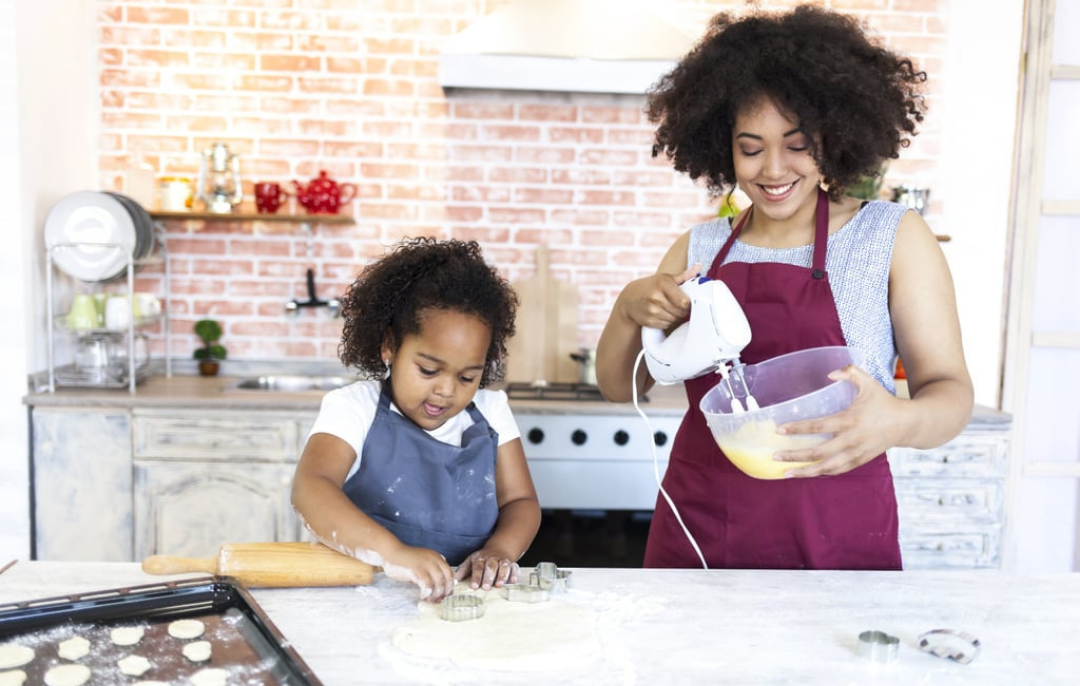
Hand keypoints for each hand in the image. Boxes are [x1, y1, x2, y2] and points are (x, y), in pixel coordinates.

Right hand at [381, 544, 454, 601]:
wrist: (391, 553)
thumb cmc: (405, 562)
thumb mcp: (422, 566)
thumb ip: (430, 576)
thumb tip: (439, 594)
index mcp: (437, 557)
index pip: (450, 574)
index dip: (449, 586)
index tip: (444, 596)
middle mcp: (434, 559)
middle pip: (446, 579)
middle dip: (443, 592)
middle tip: (437, 600)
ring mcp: (426, 563)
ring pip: (439, 583)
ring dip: (435, 594)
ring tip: (429, 599)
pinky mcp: (417, 569)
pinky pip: (427, 584)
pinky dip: (427, 593)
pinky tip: (423, 596)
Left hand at [453, 547, 519, 590]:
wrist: (498, 549)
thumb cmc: (482, 559)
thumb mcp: (471, 562)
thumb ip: (463, 570)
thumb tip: (454, 581)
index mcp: (480, 558)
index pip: (478, 567)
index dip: (476, 576)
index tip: (474, 586)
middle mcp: (492, 559)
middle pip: (491, 566)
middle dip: (489, 577)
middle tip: (486, 587)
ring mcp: (502, 561)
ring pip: (503, 566)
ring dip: (501, 575)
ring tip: (499, 585)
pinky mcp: (512, 564)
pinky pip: (514, 567)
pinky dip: (514, 574)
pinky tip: (513, 581)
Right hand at [616, 264, 701, 331]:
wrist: (629, 299)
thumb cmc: (651, 287)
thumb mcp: (665, 278)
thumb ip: (683, 276)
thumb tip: (699, 267)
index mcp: (662, 284)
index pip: (684, 301)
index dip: (688, 303)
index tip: (686, 301)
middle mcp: (655, 297)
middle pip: (681, 312)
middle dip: (683, 310)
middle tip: (678, 305)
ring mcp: (651, 310)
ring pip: (675, 319)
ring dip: (676, 316)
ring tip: (670, 309)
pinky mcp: (649, 321)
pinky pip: (667, 325)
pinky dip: (668, 321)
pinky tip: (663, 314)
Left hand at [772, 364, 905, 476]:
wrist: (908, 424)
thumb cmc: (885, 402)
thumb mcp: (869, 382)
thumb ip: (850, 372)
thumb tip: (829, 373)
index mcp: (850, 420)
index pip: (819, 427)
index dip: (798, 429)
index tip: (779, 430)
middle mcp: (852, 440)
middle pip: (818, 452)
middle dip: (795, 456)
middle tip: (775, 456)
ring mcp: (856, 453)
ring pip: (827, 467)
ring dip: (805, 471)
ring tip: (785, 473)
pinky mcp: (861, 461)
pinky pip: (837, 471)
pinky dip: (821, 473)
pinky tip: (806, 473)